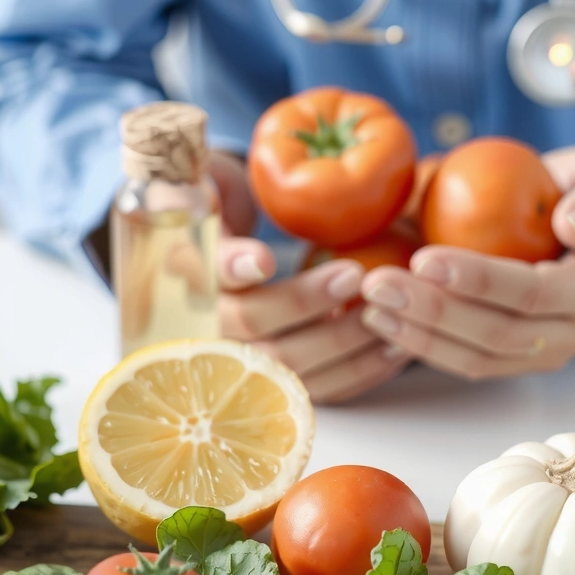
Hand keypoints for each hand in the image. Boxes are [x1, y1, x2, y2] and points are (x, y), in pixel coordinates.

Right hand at [210, 153, 408, 402]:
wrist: (215, 251)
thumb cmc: (215, 203)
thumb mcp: (199, 184)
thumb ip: (191, 190)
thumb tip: (187, 201)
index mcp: (179, 272)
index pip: (199, 275)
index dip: (230, 269)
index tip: (264, 261)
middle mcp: (201, 324)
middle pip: (248, 325)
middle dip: (302, 303)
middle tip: (354, 274)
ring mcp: (240, 361)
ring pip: (286, 366)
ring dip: (341, 342)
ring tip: (385, 311)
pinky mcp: (277, 383)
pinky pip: (317, 390)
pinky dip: (359, 373)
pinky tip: (395, 351)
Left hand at [358, 146, 574, 379]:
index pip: (531, 293)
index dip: (477, 280)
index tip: (422, 257)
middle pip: (497, 334)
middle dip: (432, 312)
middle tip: (377, 284)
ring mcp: (546, 354)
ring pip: (477, 358)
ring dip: (419, 336)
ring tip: (370, 306)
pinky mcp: (518, 360)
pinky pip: (468, 361)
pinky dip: (424, 346)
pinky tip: (383, 324)